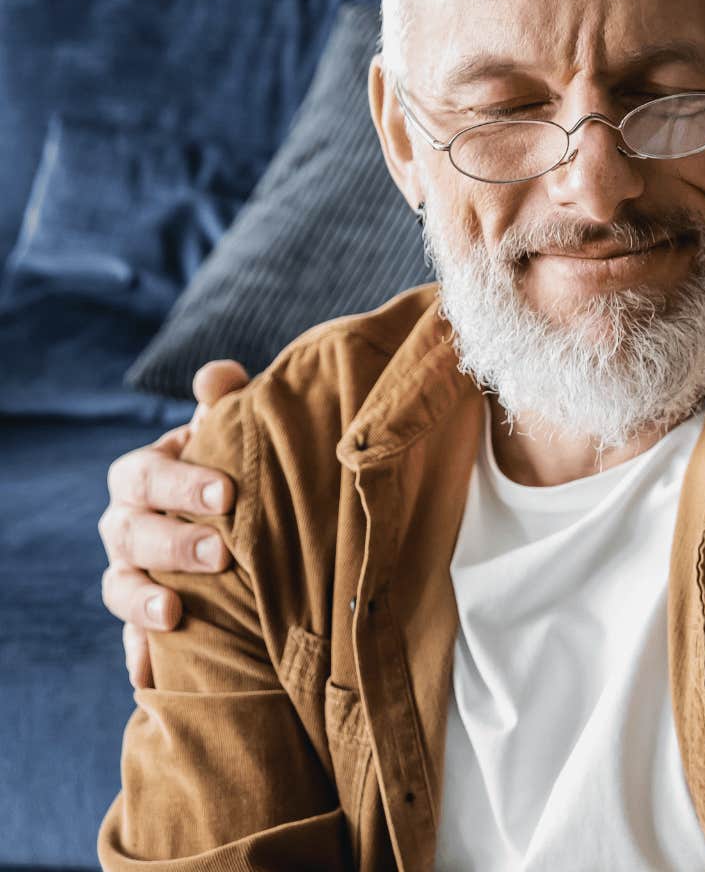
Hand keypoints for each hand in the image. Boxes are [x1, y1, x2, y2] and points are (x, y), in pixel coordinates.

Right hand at [99, 360, 248, 687]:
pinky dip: (141, 656)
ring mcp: (129, 573)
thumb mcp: (233, 436)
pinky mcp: (142, 618)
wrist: (238, 519)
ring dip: (143, 601)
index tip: (227, 494)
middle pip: (130, 532)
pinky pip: (132, 640)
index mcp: (144, 476)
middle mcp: (127, 524)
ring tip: (174, 614)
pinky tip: (151, 675)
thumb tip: (217, 376)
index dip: (178, 482)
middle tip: (220, 554)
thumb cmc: (235, 468)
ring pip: (119, 586)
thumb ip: (226, 406)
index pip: (144, 474)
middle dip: (172, 543)